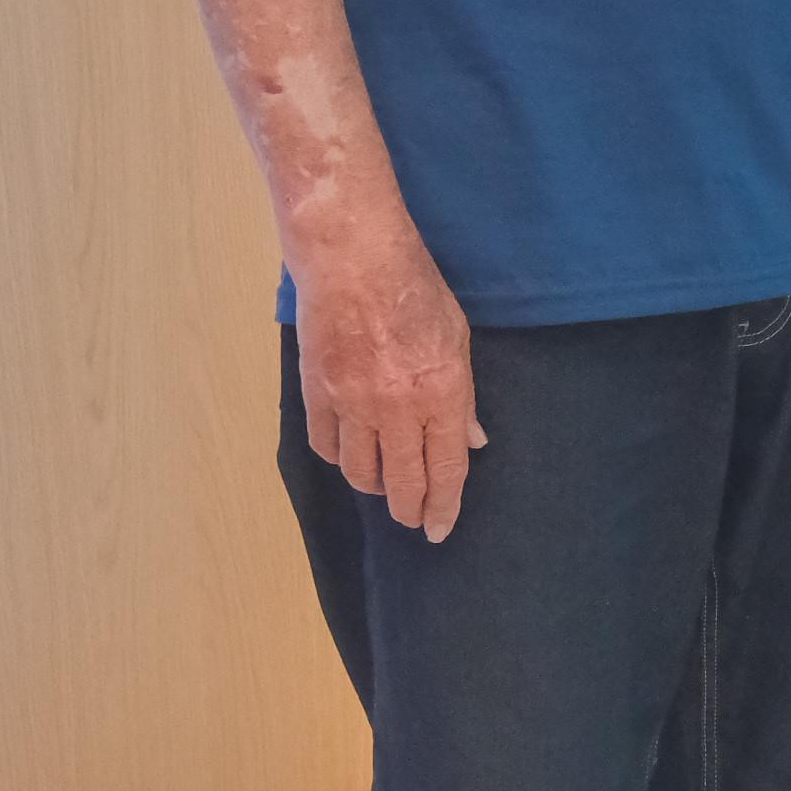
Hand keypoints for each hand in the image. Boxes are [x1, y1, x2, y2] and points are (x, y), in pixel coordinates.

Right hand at [293, 219, 483, 541]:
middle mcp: (399, 409)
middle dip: (409, 509)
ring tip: (384, 486)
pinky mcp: (318, 394)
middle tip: (412, 519)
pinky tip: (350, 453)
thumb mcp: (458, 339)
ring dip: (375, 487)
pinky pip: (326, 445)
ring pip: (361, 471)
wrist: (353, 261)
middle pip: (403, 481)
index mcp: (442, 394)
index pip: (446, 469)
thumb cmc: (415, 290)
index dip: (443, 506)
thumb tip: (472, 440)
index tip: (438, 529)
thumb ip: (464, 398)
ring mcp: (354, 404)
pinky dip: (339, 457)